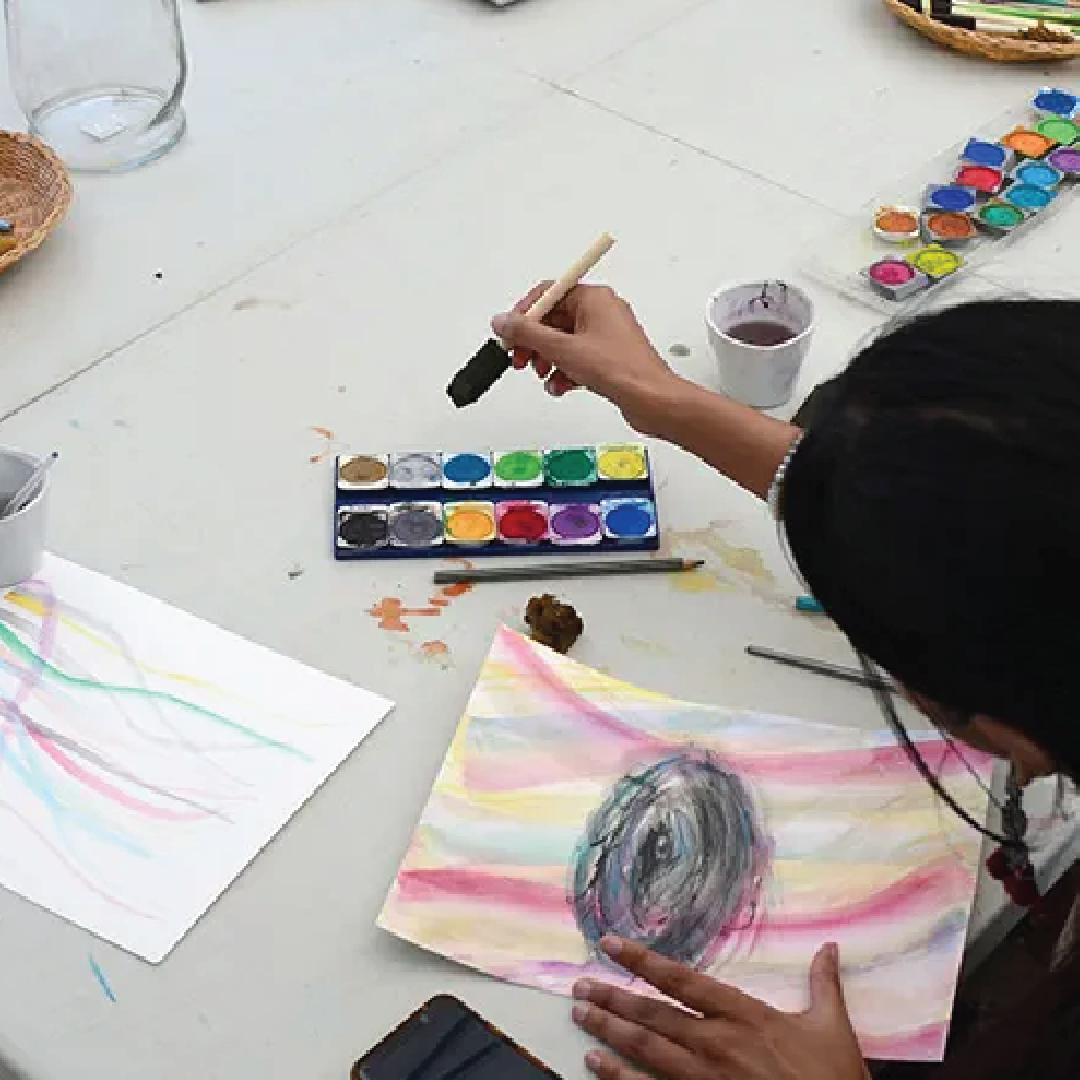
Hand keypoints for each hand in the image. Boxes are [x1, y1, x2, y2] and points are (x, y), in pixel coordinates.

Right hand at [491, 284, 681, 435]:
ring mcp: (605, 336)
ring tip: (542, 373)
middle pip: (554, 319)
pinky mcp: (608, 357)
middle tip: (520, 358)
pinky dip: (564, 371)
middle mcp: (601, 312)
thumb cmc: (621, 369)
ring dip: (548, 359)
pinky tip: (560, 385)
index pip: (549, 293)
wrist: (651, 399)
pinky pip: (577, 358)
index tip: (511, 332)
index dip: (525, 313)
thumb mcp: (563, 349)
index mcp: (594, 298)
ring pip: (563, 342)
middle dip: (534, 342)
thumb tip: (503, 321)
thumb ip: (528, 334)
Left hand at [571, 937, 868, 1079]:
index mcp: (743, 1016)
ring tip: (580, 1016)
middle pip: (653, 1014)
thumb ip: (823, 984)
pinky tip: (597, 1065)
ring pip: (646, 1048)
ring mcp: (705, 1078)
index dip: (643, 960)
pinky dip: (620, 1076)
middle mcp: (717, 1043)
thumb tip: (830, 947)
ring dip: (609, 1030)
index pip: (682, 980)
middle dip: (613, 998)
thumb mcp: (831, 1027)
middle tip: (580, 985)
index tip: (611, 944)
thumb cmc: (832, 1079)